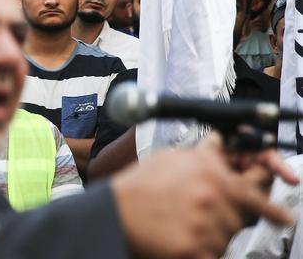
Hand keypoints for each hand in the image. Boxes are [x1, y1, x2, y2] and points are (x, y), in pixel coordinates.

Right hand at [111, 133, 292, 258]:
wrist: (114, 212)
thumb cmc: (139, 185)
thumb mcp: (172, 157)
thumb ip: (204, 155)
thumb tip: (223, 149)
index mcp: (211, 170)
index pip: (257, 190)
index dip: (270, 206)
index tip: (282, 216)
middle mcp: (213, 196)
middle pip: (242, 217)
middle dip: (226, 218)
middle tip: (205, 216)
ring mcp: (207, 225)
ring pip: (228, 238)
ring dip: (212, 234)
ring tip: (183, 224)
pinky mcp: (197, 251)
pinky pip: (214, 256)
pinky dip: (200, 251)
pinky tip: (182, 239)